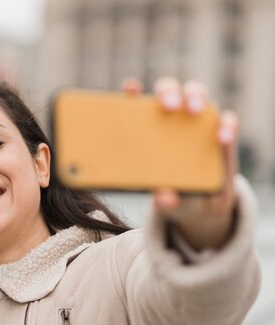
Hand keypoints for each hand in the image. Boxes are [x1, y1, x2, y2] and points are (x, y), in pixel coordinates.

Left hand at [122, 77, 237, 250]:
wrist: (201, 204)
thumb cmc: (171, 192)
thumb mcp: (165, 201)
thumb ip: (162, 201)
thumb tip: (164, 199)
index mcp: (146, 127)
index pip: (134, 102)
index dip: (131, 92)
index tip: (131, 88)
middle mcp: (171, 115)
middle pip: (168, 89)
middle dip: (168, 92)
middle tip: (169, 107)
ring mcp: (197, 120)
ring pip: (196, 93)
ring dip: (195, 97)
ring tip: (194, 111)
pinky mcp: (221, 130)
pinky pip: (226, 119)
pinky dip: (226, 125)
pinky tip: (222, 138)